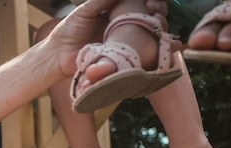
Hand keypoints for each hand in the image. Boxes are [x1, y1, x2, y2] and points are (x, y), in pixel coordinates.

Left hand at [47, 0, 169, 77]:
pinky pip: (146, 55)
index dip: (153, 2)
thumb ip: (102, 0)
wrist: (57, 56)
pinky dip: (162, 51)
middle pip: (153, 18)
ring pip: (154, 36)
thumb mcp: (85, 11)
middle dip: (160, 14)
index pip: (143, 4)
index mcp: (118, 13)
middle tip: (156, 13)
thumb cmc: (69, 30)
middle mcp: (126, 28)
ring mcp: (127, 44)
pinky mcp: (126, 59)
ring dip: (164, 31)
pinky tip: (174, 47)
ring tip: (163, 28)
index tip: (152, 2)